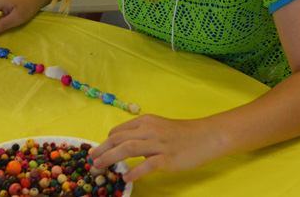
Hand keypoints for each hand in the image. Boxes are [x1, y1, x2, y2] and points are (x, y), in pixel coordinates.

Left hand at [89, 114, 222, 181]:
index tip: (98, 152)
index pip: (119, 131)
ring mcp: (159, 144)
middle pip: (119, 139)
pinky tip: (126, 178)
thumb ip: (143, 134)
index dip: (105, 142)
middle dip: (102, 150)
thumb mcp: (160, 127)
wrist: (207, 136)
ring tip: (100, 167)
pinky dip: (134, 171)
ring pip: (128, 149)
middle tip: (92, 161)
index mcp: (146, 121)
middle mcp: (150, 130)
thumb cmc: (184, 134)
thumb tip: (124, 146)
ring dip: (110, 158)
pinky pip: (147, 165)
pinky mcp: (168, 158)